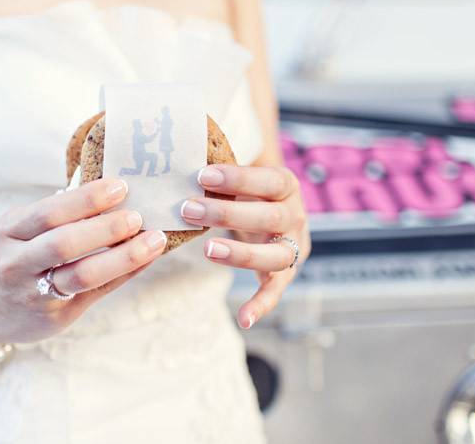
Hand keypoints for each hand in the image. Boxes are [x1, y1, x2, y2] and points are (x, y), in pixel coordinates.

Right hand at [0, 177, 166, 343]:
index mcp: (11, 230)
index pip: (48, 212)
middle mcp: (17, 262)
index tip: (120, 186)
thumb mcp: (22, 230)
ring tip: (154, 240)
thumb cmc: (19, 258)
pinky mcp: (56, 315)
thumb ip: (58, 215)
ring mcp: (35, 292)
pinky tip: (148, 259)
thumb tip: (114, 190)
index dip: (86, 199)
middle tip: (137, 216)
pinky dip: (125, 273)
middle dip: (104, 228)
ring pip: (81, 274)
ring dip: (123, 256)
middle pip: (63, 244)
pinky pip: (96, 292)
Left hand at [180, 164, 309, 328]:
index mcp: (286, 186)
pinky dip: (262, 305)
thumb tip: (178, 156)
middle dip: (228, 214)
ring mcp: (293, 246)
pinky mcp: (286, 273)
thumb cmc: (249, 188)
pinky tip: (244, 319)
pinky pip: (276, 291)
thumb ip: (220, 167)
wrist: (279, 209)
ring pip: (276, 255)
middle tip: (188, 209)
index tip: (202, 175)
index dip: (238, 178)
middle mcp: (295, 216)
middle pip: (269, 217)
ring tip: (207, 250)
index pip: (269, 180)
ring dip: (241, 255)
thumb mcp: (242, 173)